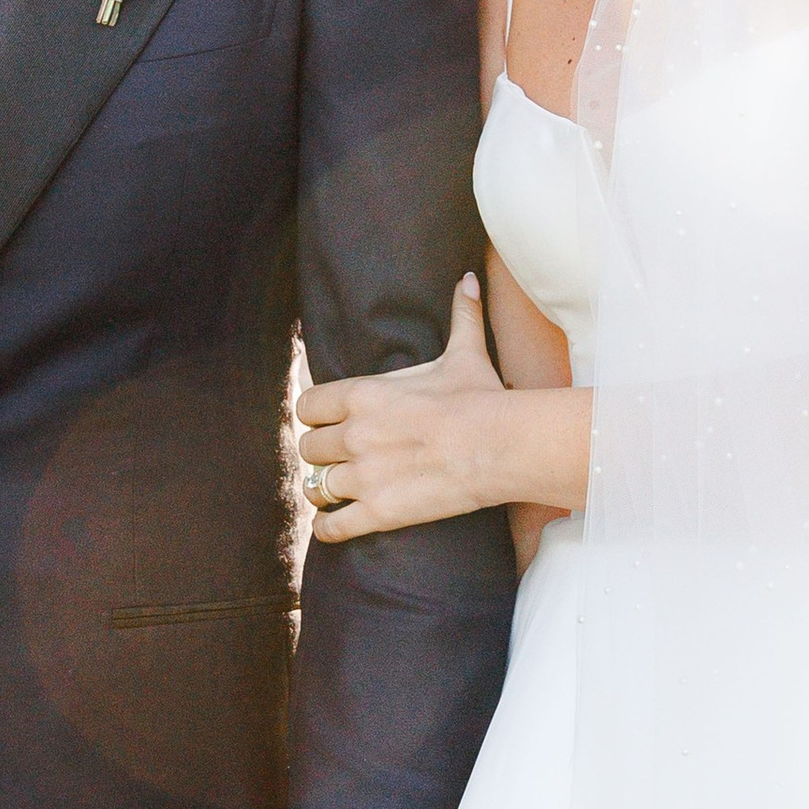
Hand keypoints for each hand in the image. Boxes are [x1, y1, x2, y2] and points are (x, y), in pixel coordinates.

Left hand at [296, 275, 512, 542]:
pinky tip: (335, 526)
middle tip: (336, 458)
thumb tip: (467, 279)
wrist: (501, 444)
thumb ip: (460, 315)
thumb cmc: (481, 398)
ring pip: (315, 485)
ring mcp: (362, 476)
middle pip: (308, 447)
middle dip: (321, 453)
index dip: (316, 416)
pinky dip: (330, 528)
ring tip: (334, 491)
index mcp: (362, 394)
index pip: (308, 406)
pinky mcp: (378, 512)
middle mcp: (353, 433)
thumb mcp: (464, 353)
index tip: (329, 423)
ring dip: (323, 489)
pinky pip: (332, 526)